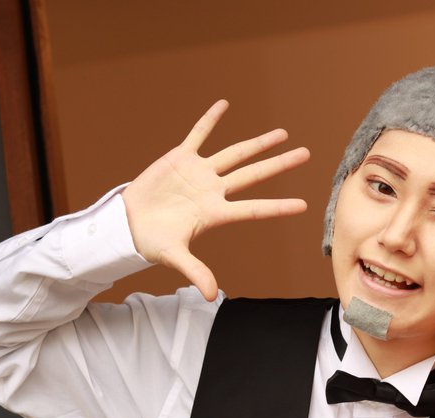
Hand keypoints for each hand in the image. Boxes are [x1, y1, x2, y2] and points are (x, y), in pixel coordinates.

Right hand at [121, 100, 310, 299]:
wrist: (128, 224)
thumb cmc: (152, 242)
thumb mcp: (174, 257)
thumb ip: (196, 272)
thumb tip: (212, 297)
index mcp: (215, 213)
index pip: (254, 209)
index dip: (277, 207)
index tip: (303, 205)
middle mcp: (213, 190)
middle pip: (253, 174)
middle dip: (279, 164)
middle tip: (306, 155)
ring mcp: (199, 173)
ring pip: (235, 154)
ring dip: (257, 143)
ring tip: (282, 134)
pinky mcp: (180, 158)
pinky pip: (198, 135)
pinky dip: (210, 120)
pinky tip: (225, 104)